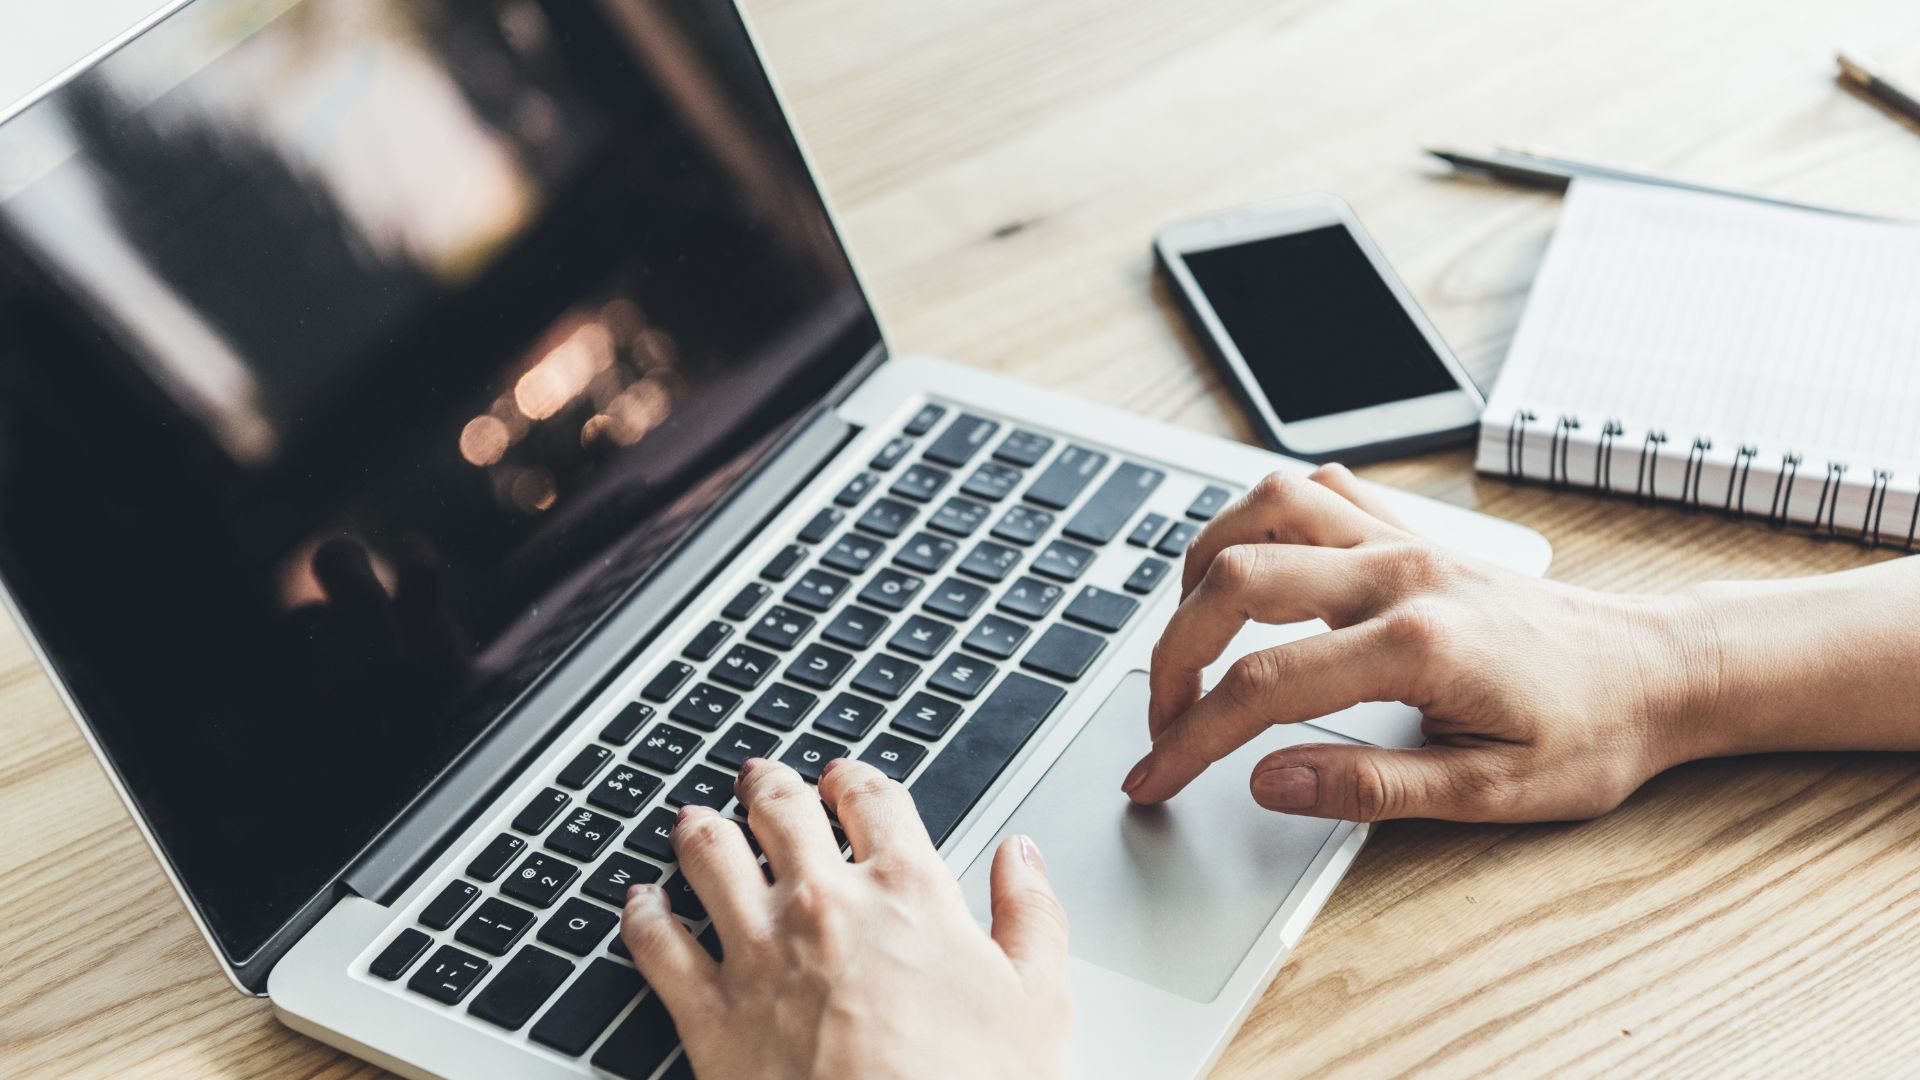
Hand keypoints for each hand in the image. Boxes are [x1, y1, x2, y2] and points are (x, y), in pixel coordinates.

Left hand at [620, 758, 1071, 1078]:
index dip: (853, 779)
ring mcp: (758, 953)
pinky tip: (641, 903)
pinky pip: (657, 944)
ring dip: (700, 828)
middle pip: (781, 812)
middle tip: (760, 778)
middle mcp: (823, 904)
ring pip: (709, 857)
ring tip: (695, 819)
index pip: (872, 802)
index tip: (843, 776)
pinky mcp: (709, 1011)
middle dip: (768, 786)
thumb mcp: (1038, 1001)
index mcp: (906, 892)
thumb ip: (1031, 914)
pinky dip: (643, 915)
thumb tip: (1021, 857)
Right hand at [1121, 465, 1719, 821]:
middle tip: (1163, 718)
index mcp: (1417, 645)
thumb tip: (1270, 782)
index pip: (1262, 686)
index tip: (1153, 778)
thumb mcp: (1492, 793)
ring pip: (1266, 509)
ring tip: (1189, 633)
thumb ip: (1372, 787)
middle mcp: (1400, 574)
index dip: (1189, 739)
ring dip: (1203, 565)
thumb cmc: (1592, 733)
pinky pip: (1317, 491)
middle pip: (1236, 581)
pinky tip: (1252, 568)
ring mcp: (1405, 541)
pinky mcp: (1412, 532)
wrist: (1660, 671)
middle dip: (1173, 653)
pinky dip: (1263, 520)